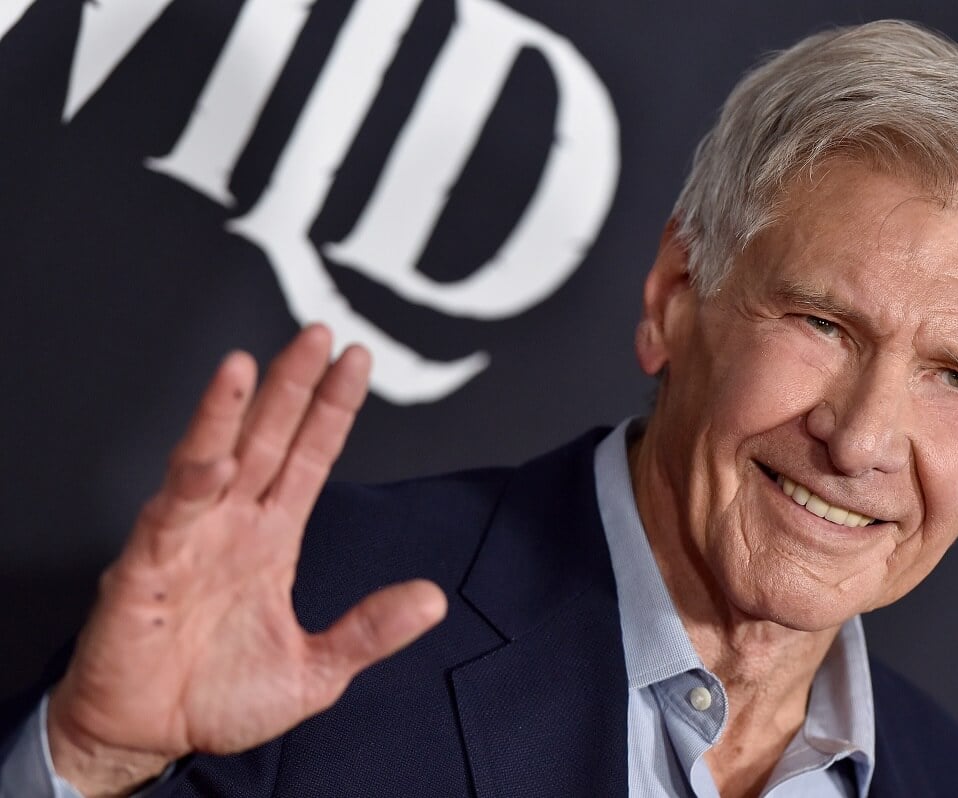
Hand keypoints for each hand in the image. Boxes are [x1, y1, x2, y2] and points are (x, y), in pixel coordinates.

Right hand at [45, 325, 446, 796]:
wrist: (147, 738)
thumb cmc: (218, 698)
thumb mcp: (315, 671)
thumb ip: (370, 631)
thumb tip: (434, 599)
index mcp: (271, 538)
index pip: (309, 457)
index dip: (331, 410)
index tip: (355, 363)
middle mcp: (231, 525)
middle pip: (266, 439)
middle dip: (290, 385)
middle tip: (317, 334)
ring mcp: (188, 539)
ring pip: (210, 459)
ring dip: (227, 412)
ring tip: (247, 364)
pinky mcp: (146, 568)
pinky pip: (170, 516)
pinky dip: (190, 486)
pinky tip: (214, 458)